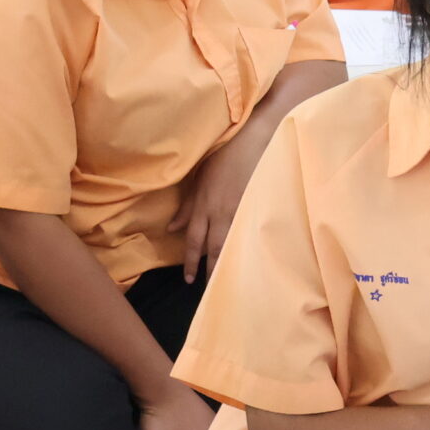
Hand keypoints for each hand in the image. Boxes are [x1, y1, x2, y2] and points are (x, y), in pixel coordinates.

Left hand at [167, 148, 247, 283]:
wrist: (250, 140)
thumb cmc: (222, 156)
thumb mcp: (199, 179)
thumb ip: (187, 206)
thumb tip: (172, 228)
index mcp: (203, 204)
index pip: (194, 240)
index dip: (190, 261)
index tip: (189, 279)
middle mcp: (219, 211)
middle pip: (213, 247)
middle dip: (210, 269)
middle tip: (209, 289)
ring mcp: (240, 210)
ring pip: (232, 243)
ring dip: (228, 263)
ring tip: (229, 281)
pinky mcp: (257, 206)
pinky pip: (251, 232)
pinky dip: (249, 248)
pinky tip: (252, 261)